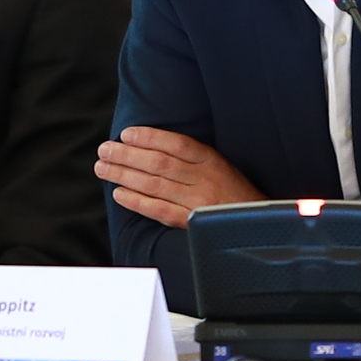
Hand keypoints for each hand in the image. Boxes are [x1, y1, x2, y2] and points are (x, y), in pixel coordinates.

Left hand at [95, 127, 258, 229]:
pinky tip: (119, 194)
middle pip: (159, 163)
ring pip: (154, 184)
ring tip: (103, 168)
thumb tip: (151, 147)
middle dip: (127, 155)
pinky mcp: (191, 223)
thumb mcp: (221, 167)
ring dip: (124, 175)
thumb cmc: (234, 194)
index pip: (176, 144)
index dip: (149, 137)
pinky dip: (137, 201)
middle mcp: (204, 179)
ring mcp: (197, 202)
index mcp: (212, 160)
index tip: (126, 134)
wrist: (257, 226)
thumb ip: (193, 158)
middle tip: (105, 150)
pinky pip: (159, 210)